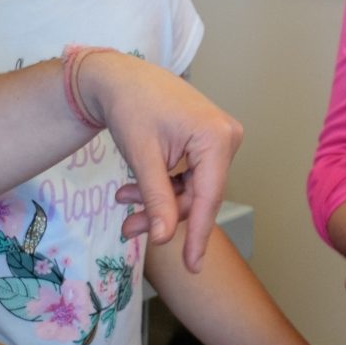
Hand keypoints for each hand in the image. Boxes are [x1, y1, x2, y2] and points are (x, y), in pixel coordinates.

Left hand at [77, 51, 241, 273]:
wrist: (118, 77)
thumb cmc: (130, 107)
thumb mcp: (142, 157)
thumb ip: (157, 199)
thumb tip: (165, 238)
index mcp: (217, 138)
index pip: (209, 198)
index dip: (198, 235)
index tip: (192, 266)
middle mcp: (227, 137)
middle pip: (199, 195)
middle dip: (164, 213)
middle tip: (128, 229)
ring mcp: (220, 137)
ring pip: (193, 188)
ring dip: (160, 200)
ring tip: (124, 202)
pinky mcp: (208, 139)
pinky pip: (190, 175)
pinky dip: (164, 185)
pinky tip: (137, 189)